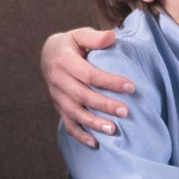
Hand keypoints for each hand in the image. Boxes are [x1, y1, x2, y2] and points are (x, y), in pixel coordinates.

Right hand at [42, 27, 135, 147]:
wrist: (47, 54)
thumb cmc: (71, 44)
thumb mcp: (79, 34)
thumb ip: (95, 37)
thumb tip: (112, 36)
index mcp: (65, 61)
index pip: (90, 75)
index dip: (110, 82)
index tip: (131, 87)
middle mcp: (58, 80)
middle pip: (83, 96)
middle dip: (105, 105)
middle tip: (126, 112)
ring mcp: (57, 96)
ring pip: (75, 112)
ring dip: (94, 123)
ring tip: (113, 130)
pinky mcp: (58, 107)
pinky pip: (67, 124)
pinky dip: (80, 135)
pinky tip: (95, 143)